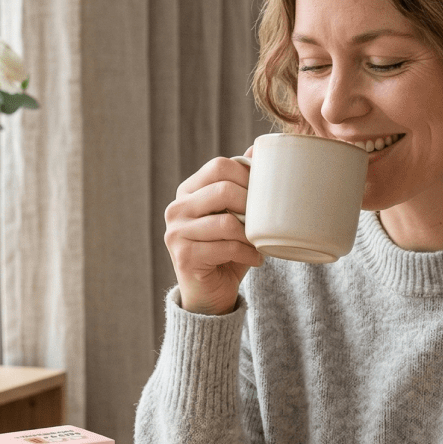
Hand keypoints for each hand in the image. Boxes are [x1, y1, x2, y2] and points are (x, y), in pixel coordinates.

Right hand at [164, 149, 262, 315]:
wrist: (210, 295)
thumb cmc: (227, 251)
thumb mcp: (235, 215)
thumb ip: (242, 184)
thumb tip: (258, 148)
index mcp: (188, 191)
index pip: (219, 166)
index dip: (247, 176)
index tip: (264, 195)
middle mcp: (176, 208)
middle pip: (223, 189)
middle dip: (252, 204)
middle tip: (266, 220)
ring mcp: (176, 233)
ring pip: (226, 222)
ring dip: (252, 234)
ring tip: (262, 243)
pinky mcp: (183, 257)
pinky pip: (226, 247)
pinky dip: (248, 254)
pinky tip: (257, 259)